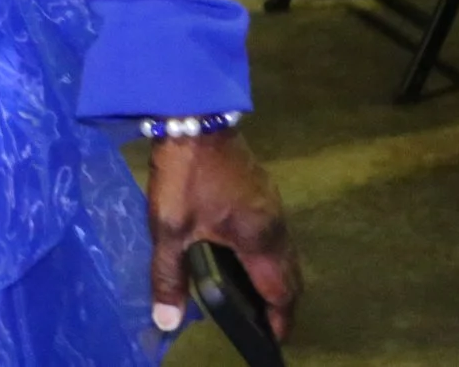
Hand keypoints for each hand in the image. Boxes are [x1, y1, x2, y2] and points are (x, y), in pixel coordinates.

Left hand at [146, 129, 299, 341]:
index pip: (282, 290)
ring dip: (277, 276)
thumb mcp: (169, 228)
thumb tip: (168, 321)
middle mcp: (275, 224)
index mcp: (259, 239)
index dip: (280, 319)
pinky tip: (245, 256)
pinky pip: (275, 233)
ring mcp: (272, 203)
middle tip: (267, 324)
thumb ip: (169, 275)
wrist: (193, 117)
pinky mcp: (262, 189)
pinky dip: (269, 254)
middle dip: (282, 302)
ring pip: (285, 251)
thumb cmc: (184, 175)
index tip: (274, 340)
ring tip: (256, 296)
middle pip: (291, 273)